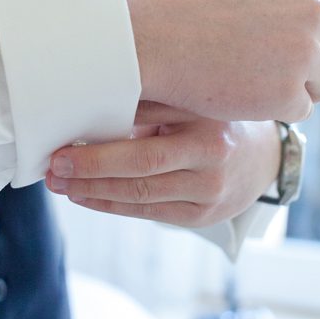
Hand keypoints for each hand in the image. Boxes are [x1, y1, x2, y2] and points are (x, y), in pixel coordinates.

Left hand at [45, 103, 281, 227]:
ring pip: (141, 193)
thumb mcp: (194, 103)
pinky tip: (86, 197)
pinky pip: (148, 212)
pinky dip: (111, 205)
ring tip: (61, 183)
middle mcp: (213, 152)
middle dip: (92, 165)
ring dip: (93, 190)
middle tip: (55, 164)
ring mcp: (210, 189)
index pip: (148, 120)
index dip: (103, 128)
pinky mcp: (202, 215)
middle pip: (142, 163)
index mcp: (208, 115)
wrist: (263, 160)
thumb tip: (87, 106)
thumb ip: (152, 104)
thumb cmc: (216, 124)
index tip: (65, 131)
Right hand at [126, 0, 319, 122]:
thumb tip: (310, 14)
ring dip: (302, 90)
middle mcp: (311, 13)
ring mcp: (304, 54)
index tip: (301, 55)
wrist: (152, 37)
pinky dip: (277, 110)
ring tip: (260, 89)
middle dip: (315, 67)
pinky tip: (244, 99)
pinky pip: (301, 109)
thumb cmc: (185, 10)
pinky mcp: (290, 92)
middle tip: (280, 80)